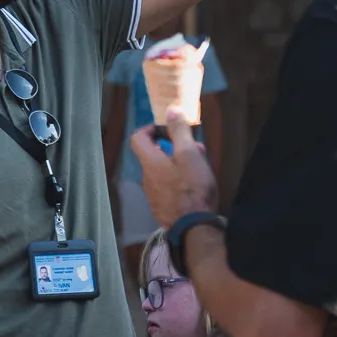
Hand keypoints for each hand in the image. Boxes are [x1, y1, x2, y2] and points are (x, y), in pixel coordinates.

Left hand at [130, 109, 218, 228]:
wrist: (194, 228)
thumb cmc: (192, 187)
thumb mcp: (189, 154)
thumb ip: (179, 131)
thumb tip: (170, 109)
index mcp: (150, 163)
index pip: (137, 138)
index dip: (150, 129)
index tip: (167, 128)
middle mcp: (146, 178)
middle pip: (152, 155)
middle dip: (172, 146)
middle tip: (192, 147)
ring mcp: (153, 196)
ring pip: (161, 172)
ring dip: (176, 164)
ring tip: (198, 166)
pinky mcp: (162, 208)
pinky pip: (166, 187)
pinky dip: (177, 180)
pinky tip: (194, 186)